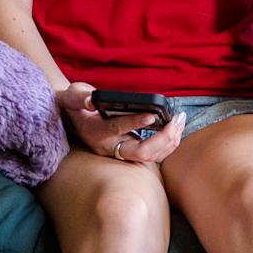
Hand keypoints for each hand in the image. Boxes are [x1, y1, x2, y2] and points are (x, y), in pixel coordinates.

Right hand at [58, 83, 185, 163]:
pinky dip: (167, 143)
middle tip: (177, 120)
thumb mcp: (73, 96)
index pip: (117, 129)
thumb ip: (80, 97)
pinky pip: (152, 154)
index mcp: (95, 132)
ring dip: (169, 141)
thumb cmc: (74, 104)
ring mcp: (119, 152)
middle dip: (163, 138)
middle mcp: (108, 147)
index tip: (151, 115)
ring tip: (180, 121)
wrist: (72, 118)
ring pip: (150, 156)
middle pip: (140, 152)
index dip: (134, 122)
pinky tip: (176, 129)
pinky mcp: (129, 152)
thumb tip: (91, 99)